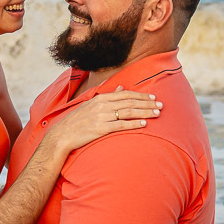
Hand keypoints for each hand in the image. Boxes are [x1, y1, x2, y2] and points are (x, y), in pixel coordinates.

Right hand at [47, 88, 161, 153]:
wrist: (62, 135)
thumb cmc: (78, 120)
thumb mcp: (92, 104)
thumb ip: (108, 96)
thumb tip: (120, 88)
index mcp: (101, 98)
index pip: (125, 94)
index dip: (141, 96)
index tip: (153, 97)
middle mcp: (102, 105)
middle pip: (130, 102)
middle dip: (147, 103)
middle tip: (161, 105)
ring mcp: (101, 117)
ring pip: (128, 112)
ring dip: (144, 112)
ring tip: (157, 114)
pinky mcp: (100, 129)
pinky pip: (121, 125)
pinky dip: (133, 124)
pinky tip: (144, 124)